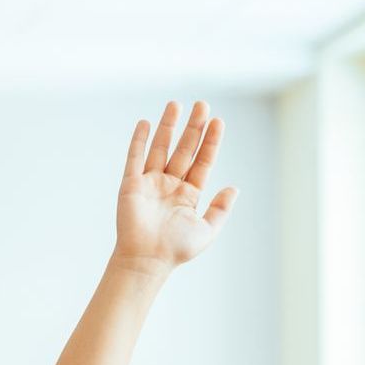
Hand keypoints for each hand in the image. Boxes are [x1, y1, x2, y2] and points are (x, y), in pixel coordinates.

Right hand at [113, 101, 235, 272]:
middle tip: (202, 105)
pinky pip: (135, 158)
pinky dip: (139, 140)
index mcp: (188, 195)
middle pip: (183, 149)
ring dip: (168, 126)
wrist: (147, 260)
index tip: (218, 121)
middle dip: (193, 127)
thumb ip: (221, 208)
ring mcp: (149, 183)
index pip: (201, 161)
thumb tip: (234, 187)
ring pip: (160, 148)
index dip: (210, 141)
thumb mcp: (207, 229)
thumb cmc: (176, 250)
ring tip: (176, 104)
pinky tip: (145, 123)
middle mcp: (169, 185)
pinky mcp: (131, 185)